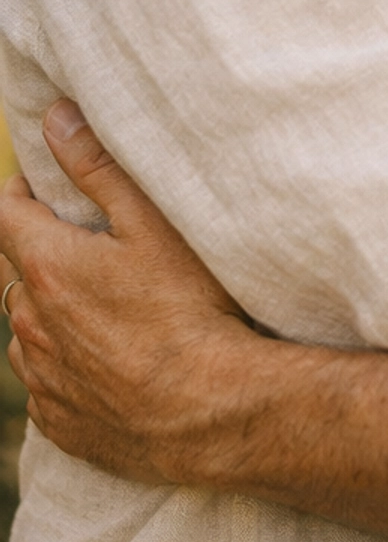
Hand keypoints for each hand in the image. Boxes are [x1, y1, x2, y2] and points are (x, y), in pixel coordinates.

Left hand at [1, 101, 257, 483]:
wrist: (213, 412)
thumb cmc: (190, 311)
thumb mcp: (152, 225)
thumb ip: (97, 169)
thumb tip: (54, 118)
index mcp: (46, 266)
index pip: (3, 216)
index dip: (17, 194)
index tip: (37, 186)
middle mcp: (30, 322)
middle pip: (12, 273)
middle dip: (35, 252)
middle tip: (81, 243)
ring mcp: (42, 377)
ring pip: (26, 331)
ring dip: (47, 312)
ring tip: (98, 307)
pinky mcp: (60, 423)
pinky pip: (45, 384)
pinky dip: (63, 365)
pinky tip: (104, 362)